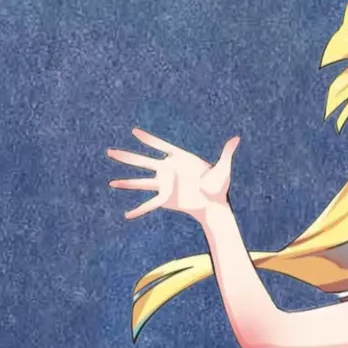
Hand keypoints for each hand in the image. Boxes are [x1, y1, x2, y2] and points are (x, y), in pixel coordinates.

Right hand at [108, 128, 239, 221]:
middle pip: (143, 162)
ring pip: (141, 183)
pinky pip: (149, 205)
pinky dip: (138, 211)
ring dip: (126, 183)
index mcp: (179, 158)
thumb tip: (237, 138)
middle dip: (127, 157)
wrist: (215, 204)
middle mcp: (168, 170)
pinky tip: (127, 216)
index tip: (134, 132)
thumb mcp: (223, 169)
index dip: (147, 139)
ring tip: (111, 183)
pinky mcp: (166, 200)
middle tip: (110, 152)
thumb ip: (226, 153)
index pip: (160, 146)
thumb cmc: (219, 185)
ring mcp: (165, 185)